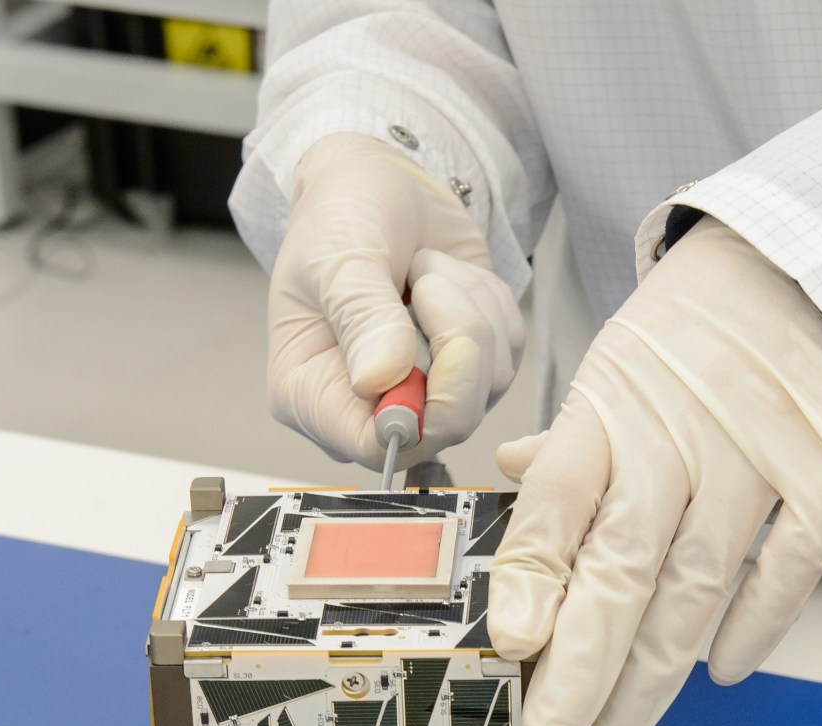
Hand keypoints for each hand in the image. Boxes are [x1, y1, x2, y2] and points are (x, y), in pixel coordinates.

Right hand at [268, 133, 522, 468]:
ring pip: (488, 383)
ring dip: (468, 308)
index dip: (420, 414)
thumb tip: (380, 381)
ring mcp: (429, 394)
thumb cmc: (340, 217)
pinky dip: (488, 302)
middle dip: (456, 342)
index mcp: (311, 393)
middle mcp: (371, 408)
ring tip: (423, 268)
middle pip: (446, 424)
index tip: (439, 352)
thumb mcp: (338, 256)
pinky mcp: (474, 370)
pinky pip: (510, 351)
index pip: (374, 446)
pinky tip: (447, 277)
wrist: (379, 183)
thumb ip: (362, 318)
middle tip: (427, 279)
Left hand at [490, 218, 821, 725]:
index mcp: (611, 405)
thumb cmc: (702, 329)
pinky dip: (754, 625)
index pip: (558, 501)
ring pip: (698, 582)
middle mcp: (678, 431)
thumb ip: (573, 440)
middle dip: (583, 662)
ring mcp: (758, 453)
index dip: (532, 578)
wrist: (813, 265)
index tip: (513, 645)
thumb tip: (516, 480)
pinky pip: (789, 567)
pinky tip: (719, 671)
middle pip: (622, 563)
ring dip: (653, 669)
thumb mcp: (617, 364)